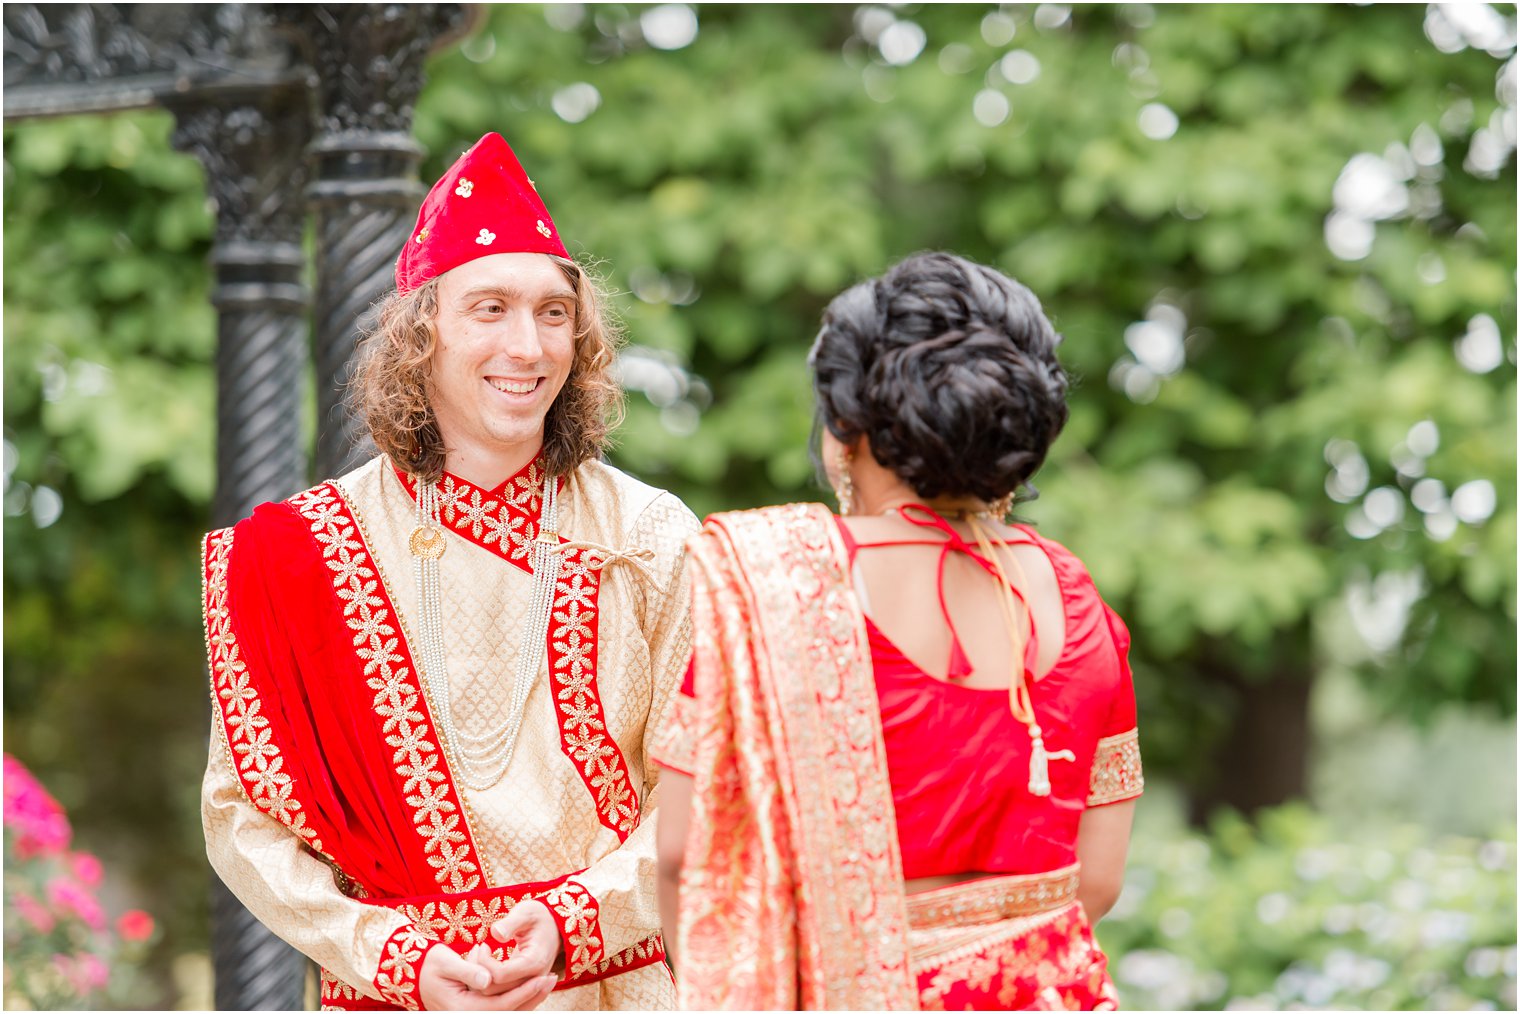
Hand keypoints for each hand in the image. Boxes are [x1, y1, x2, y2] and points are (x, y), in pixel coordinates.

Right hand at [417, 944, 555, 1010]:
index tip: (541, 976)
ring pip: (507, 1012)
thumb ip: (468, 970)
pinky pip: (502, 1008)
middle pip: (508, 1012)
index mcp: (461, 1009)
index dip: (523, 992)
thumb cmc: (430, 964)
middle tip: (552, 977)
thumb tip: (487, 979)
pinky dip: (519, 999)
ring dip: (529, 998)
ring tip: (547, 981)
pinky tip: (533, 986)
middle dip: (532, 996)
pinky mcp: (476, 1010)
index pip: (501, 1005)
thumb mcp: (445, 961)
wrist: (416, 973)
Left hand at [473, 899, 564, 995]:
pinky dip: (489, 980)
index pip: (500, 974)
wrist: (555, 926)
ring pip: (495, 994)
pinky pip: (501, 991)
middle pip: (496, 989)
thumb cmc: (538, 916)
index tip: (483, 945)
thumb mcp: (525, 912)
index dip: (485, 962)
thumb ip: (510, 923)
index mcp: (534, 962)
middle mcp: (533, 979)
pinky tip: (487, 962)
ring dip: (483, 977)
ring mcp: (529, 985)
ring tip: (482, 955)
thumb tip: (495, 933)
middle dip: (481, 971)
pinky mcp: (523, 986)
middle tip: (478, 950)